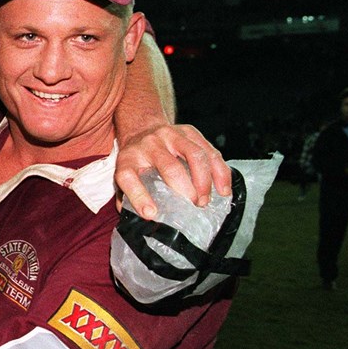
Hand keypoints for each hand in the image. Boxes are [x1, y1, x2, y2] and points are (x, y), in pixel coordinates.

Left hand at [115, 123, 230, 219]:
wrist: (142, 128)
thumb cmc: (136, 159)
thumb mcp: (124, 176)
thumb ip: (129, 198)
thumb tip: (142, 221)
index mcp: (128, 160)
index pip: (129, 178)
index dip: (140, 197)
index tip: (151, 213)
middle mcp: (148, 145)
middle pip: (170, 167)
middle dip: (184, 190)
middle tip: (192, 207)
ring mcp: (170, 135)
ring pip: (195, 155)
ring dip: (204, 182)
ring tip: (205, 201)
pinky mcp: (189, 131)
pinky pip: (209, 151)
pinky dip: (220, 172)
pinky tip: (223, 189)